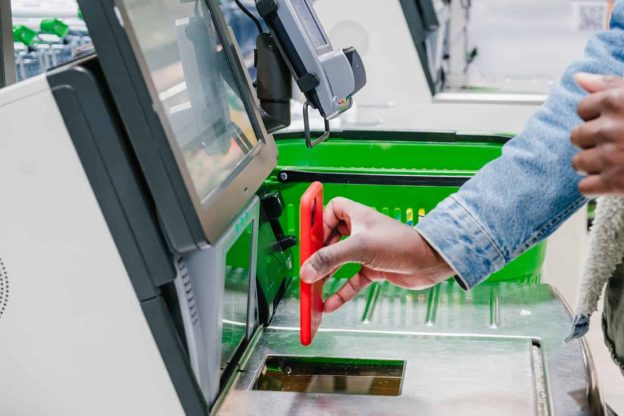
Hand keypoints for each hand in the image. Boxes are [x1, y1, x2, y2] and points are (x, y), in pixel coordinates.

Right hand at [299, 197, 453, 312]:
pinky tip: (330, 304)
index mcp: (357, 215)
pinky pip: (351, 280)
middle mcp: (360, 231)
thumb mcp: (360, 248)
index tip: (306, 237)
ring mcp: (367, 251)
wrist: (430, 262)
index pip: (329, 210)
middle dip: (318, 254)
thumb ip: (330, 259)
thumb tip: (307, 270)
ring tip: (313, 285)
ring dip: (327, 274)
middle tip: (306, 265)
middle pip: (330, 239)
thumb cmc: (402, 244)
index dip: (317, 222)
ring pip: (340, 261)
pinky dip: (341, 292)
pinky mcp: (374, 268)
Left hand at [571, 73, 623, 194]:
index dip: (598, 117)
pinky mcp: (616, 183)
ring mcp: (613, 157)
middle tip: (619, 144)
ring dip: (593, 165)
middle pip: (576, 136)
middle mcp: (612, 128)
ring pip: (578, 162)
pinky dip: (596, 187)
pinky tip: (614, 180)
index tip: (616, 122)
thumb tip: (577, 78)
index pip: (582, 109)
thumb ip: (608, 84)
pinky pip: (584, 188)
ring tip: (617, 162)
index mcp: (618, 101)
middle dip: (593, 141)